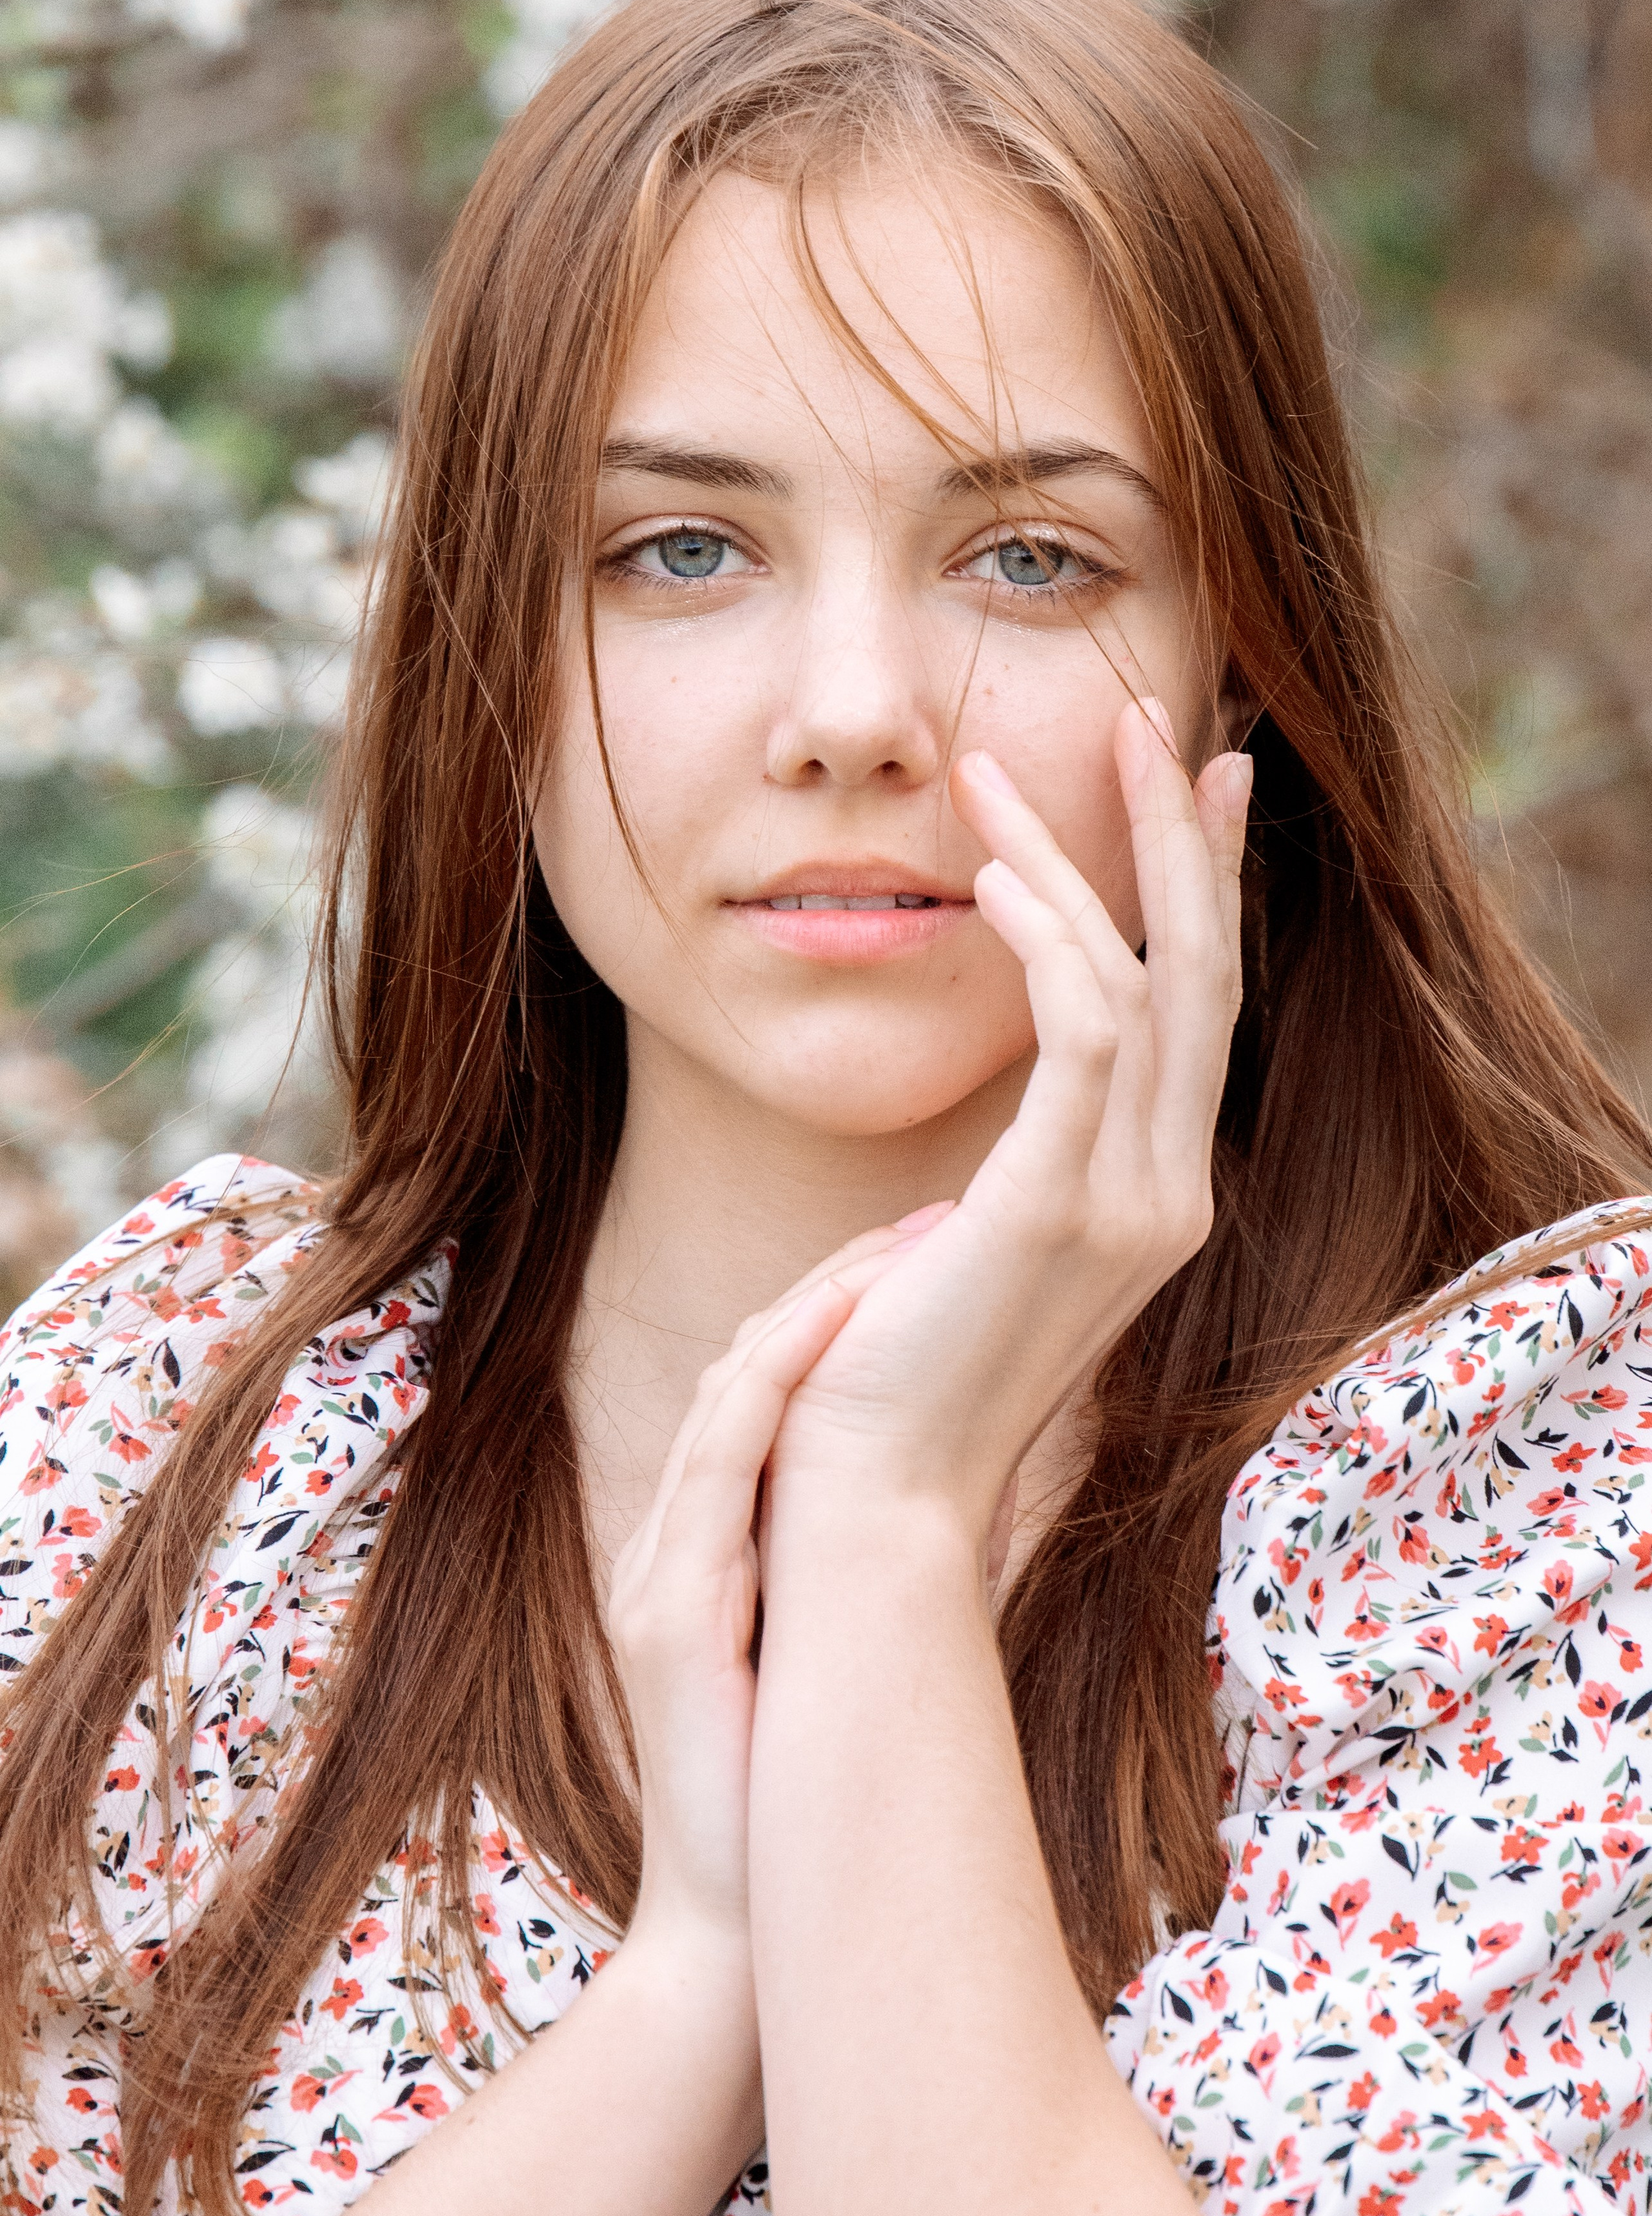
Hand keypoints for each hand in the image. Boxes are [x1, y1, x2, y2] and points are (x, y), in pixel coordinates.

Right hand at [606, 1220, 936, 1944]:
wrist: (745, 1929)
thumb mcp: (838, 1649)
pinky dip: (773, 1387)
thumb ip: (864, 1573)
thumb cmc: (802, 1795)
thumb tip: (971, 1500)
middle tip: (928, 1219)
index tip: (929, 1254)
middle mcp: (678, 1542)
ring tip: (899, 1250)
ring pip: (729, 1397)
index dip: (841, 1312)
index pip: (768, 1391)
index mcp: (715, 1546)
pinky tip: (833, 1331)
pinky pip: (717, 1465)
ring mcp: (663, 1573)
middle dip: (837, 1285)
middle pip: (748, 1368)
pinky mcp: (670, 1613)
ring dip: (814, 1312)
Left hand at [765, 698, 1249, 1542]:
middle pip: (1202, 974)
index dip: (1204, 888)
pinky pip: (1082, 1030)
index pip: (1200, 1011)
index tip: (1193, 783)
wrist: (872, 1498)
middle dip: (1178, 836)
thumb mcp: (980, 1235)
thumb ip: (1029, 1153)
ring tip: (996, 768)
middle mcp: (1169, 1196)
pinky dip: (1051, 939)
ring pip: (1144, 981)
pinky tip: (992, 876)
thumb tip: (1024, 1083)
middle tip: (1157, 717)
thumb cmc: (893, 1365)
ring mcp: (1129, 1206)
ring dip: (1079, 859)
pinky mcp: (1057, 1205)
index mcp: (1155, 1198)